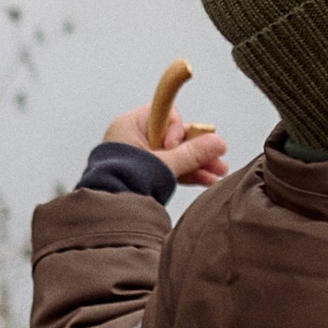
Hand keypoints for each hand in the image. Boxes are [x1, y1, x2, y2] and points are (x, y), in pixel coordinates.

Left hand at [102, 102, 227, 186]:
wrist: (109, 212)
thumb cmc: (125, 182)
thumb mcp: (164, 164)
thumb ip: (192, 154)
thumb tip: (218, 143)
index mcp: (130, 125)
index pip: (164, 115)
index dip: (178, 129)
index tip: (176, 146)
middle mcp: (133, 138)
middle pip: (174, 136)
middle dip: (198, 150)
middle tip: (217, 158)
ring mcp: (138, 157)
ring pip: (174, 155)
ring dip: (197, 163)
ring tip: (218, 173)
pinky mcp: (143, 174)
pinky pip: (169, 168)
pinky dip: (187, 173)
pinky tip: (206, 180)